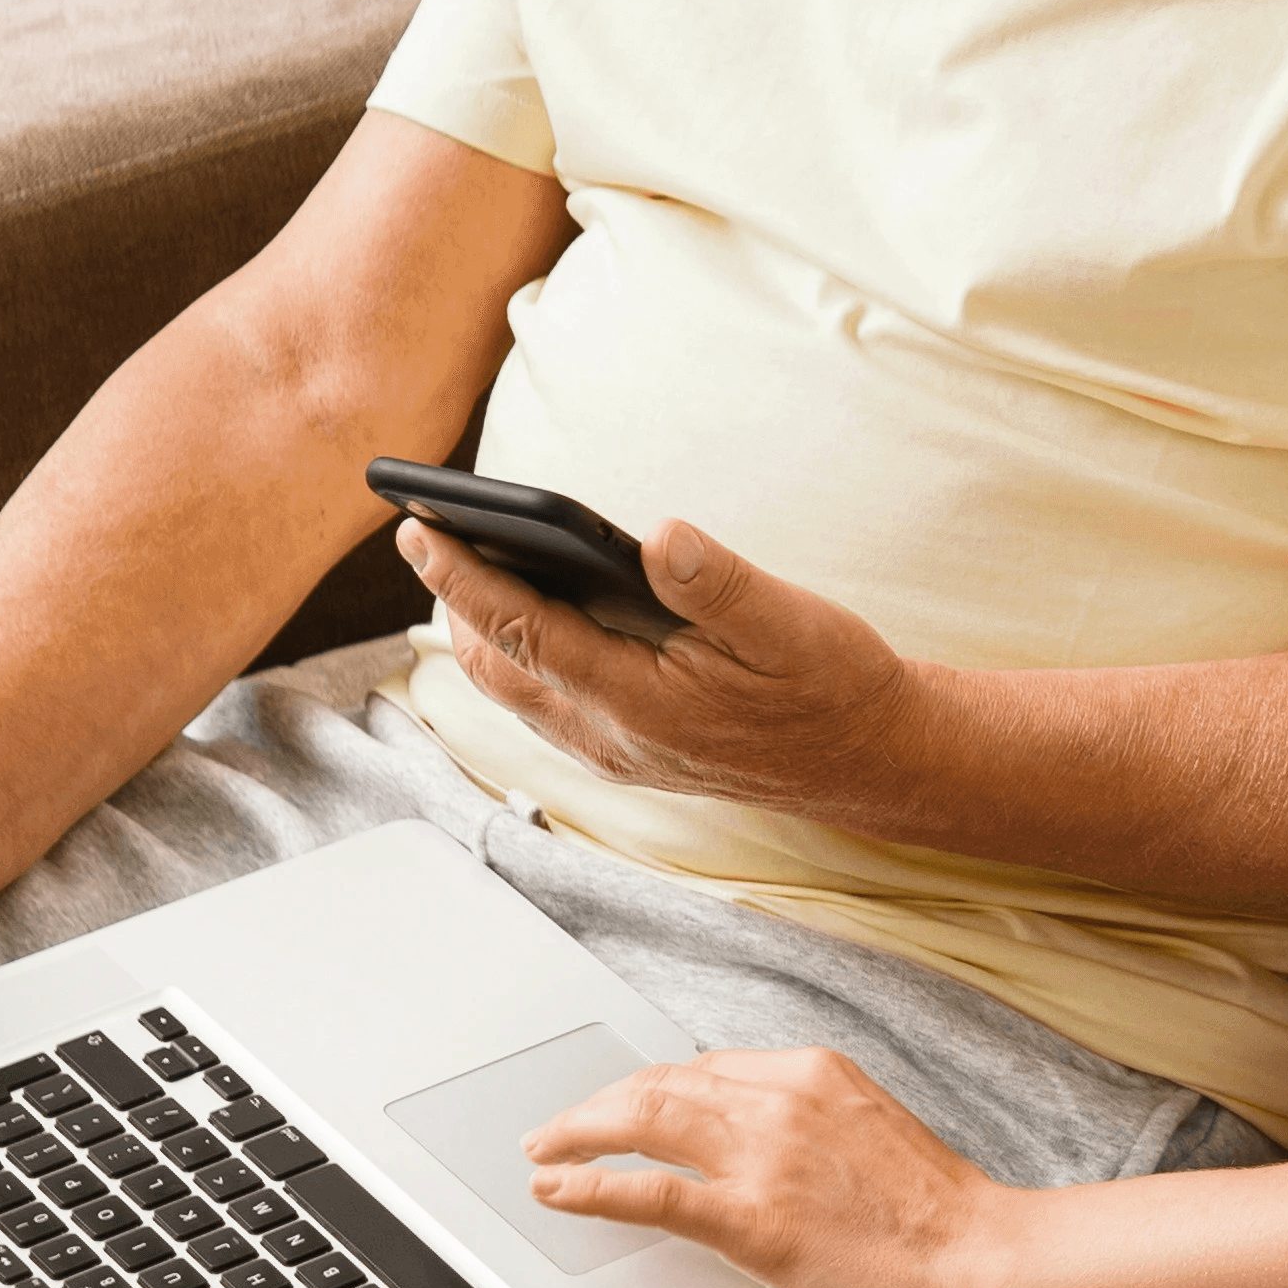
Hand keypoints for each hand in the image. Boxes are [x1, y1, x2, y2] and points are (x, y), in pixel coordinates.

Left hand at [404, 517, 937, 832]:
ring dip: (479, 630)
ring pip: (516, 692)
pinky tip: (524, 613)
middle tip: (422, 529)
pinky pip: (543, 703)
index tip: (420, 526)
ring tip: (457, 563)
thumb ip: (719, 582)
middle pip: (498, 667)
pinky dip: (517, 655)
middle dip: (454, 599)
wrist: (868, 760)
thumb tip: (659, 537)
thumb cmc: (831, 687)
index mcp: (639, 702)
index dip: (465, 578)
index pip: (523, 633)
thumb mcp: (790, 623)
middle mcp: (611, 738)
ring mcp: (615, 751)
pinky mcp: (628, 751)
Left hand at [523, 1048, 1023, 1287]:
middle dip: (598, 1105)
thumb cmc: (941, 1217)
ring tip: (543, 1151)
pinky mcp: (754, 1220)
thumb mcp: (869, 1136)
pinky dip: (590, 1184)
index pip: (702, 1068)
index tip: (618, 1109)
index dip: (646, 1090)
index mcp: (813, 1073)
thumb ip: (806, 1126)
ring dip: (579, 1133)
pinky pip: (650, 1191)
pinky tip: (556, 1190)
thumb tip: (747, 1143)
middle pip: (660, 1084)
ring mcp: (765, 1157)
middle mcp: (782, 1099)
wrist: (983, 1261)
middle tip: (557, 1128)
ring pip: (643, 1120)